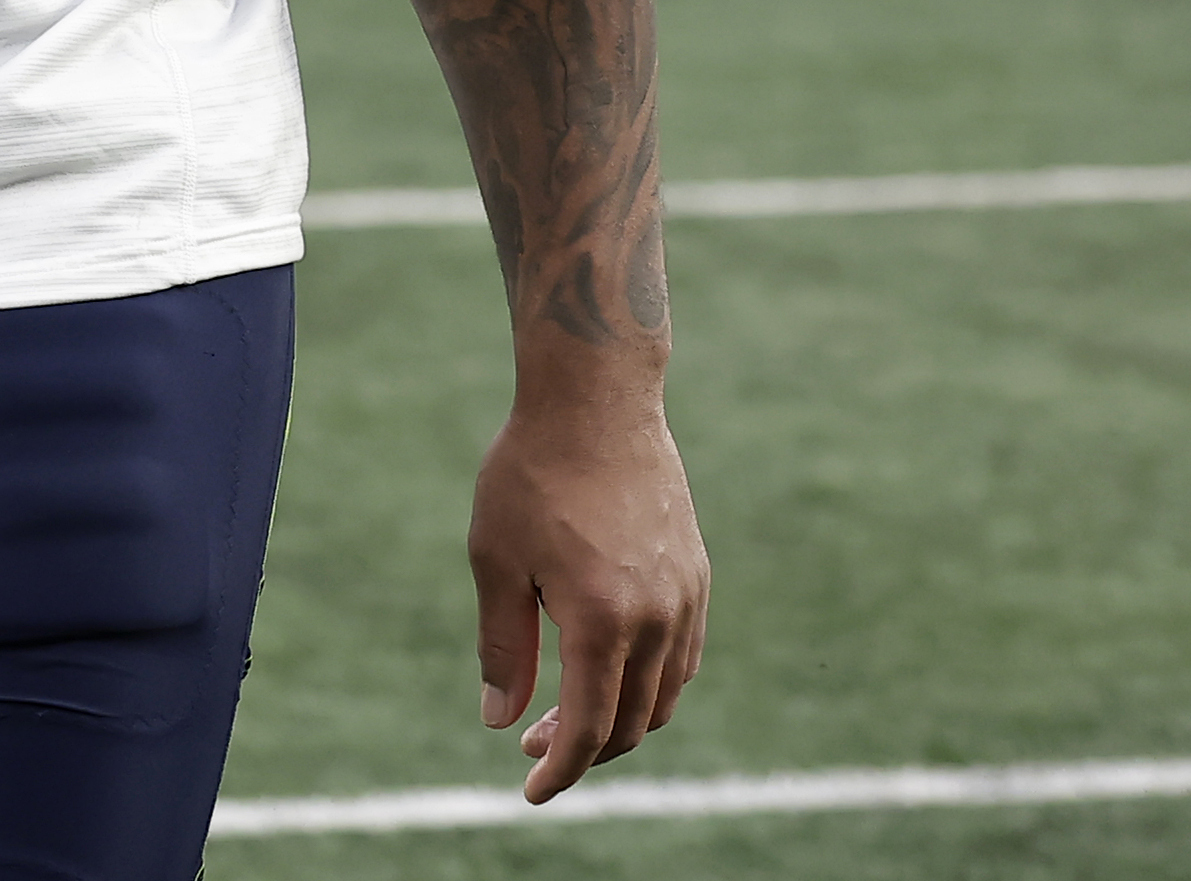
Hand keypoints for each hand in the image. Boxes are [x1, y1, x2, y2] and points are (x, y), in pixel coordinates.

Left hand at [469, 394, 708, 803]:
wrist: (596, 399)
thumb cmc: (531, 473)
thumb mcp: (494, 559)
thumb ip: (502, 646)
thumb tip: (500, 721)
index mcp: (601, 619)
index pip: (587, 727)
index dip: (559, 771)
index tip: (531, 791)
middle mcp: (655, 617)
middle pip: (629, 723)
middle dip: (582, 750)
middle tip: (532, 747)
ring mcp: (685, 597)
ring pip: (663, 696)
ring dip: (618, 721)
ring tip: (564, 714)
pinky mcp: (696, 575)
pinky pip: (682, 658)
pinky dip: (649, 685)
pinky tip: (608, 672)